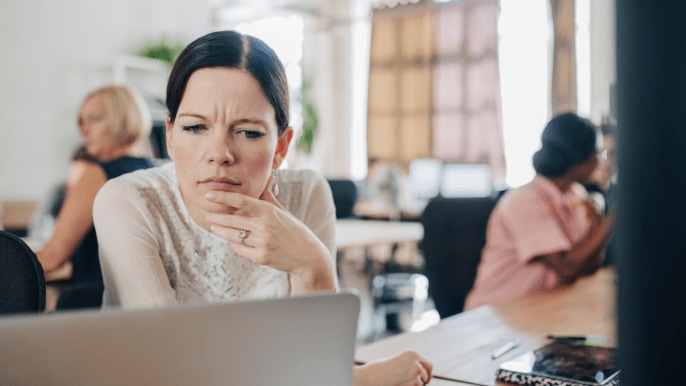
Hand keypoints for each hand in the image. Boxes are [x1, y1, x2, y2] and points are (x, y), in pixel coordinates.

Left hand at [204, 176, 334, 291]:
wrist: (308, 256)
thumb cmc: (294, 230)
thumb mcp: (282, 212)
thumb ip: (269, 196)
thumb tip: (268, 178)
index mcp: (269, 211)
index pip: (241, 201)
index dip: (222, 197)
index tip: (209, 194)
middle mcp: (264, 226)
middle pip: (231, 220)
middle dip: (216, 217)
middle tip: (207, 215)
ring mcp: (262, 243)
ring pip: (232, 236)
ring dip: (221, 231)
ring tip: (214, 227)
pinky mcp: (260, 257)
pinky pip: (239, 249)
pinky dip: (234, 244)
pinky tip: (231, 240)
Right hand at [354, 351, 432, 385]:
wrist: (373, 376)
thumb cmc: (381, 370)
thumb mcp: (398, 362)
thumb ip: (409, 365)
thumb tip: (419, 371)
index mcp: (413, 354)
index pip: (429, 364)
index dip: (428, 372)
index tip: (426, 379)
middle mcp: (417, 361)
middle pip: (428, 374)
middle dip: (424, 380)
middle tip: (419, 384)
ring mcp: (416, 372)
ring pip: (422, 383)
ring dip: (415, 385)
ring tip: (402, 382)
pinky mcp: (415, 382)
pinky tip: (401, 384)